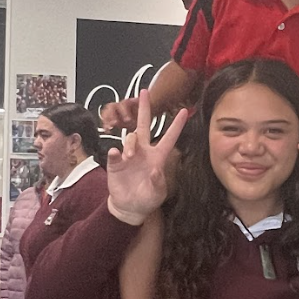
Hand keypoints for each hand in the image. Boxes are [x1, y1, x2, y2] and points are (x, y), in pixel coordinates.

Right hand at [107, 90, 187, 223]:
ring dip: (129, 143)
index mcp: (158, 157)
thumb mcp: (157, 193)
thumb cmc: (147, 198)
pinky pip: (114, 153)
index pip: (169, 137)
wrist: (129, 207)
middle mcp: (143, 152)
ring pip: (130, 137)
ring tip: (128, 156)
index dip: (177, 125)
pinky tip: (116, 155)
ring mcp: (128, 156)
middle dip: (144, 109)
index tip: (184, 111)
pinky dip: (114, 153)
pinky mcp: (115, 163)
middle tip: (144, 92)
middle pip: (144, 125)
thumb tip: (155, 171)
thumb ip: (158, 182)